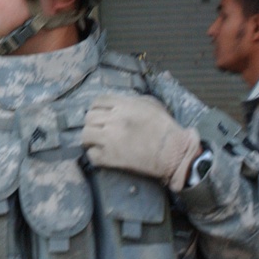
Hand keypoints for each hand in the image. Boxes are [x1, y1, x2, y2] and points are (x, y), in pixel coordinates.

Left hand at [82, 94, 200, 190]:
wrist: (172, 151)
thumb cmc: (165, 127)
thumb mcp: (152, 104)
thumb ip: (135, 101)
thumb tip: (123, 102)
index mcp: (123, 105)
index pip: (98, 101)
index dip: (96, 108)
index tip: (100, 114)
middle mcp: (113, 120)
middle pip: (89, 117)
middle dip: (92, 123)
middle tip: (98, 129)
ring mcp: (110, 139)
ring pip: (86, 135)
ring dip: (89, 138)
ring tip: (96, 142)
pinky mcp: (110, 157)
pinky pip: (91, 155)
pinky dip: (94, 154)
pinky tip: (100, 154)